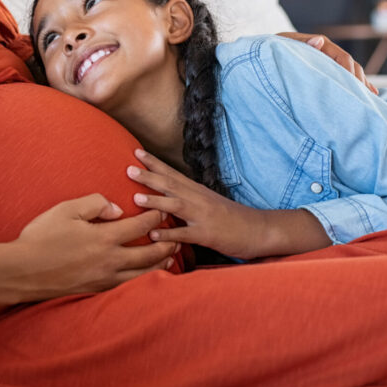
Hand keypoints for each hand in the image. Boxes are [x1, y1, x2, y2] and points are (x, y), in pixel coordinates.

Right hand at [11, 194, 177, 299]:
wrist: (22, 272)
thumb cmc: (42, 237)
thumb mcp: (66, 210)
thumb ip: (94, 203)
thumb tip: (116, 208)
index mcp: (104, 237)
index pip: (140, 226)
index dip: (155, 216)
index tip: (163, 208)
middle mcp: (110, 260)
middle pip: (149, 253)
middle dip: (167, 243)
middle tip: (177, 235)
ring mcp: (105, 278)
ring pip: (143, 273)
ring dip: (160, 263)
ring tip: (170, 257)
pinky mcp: (97, 289)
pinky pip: (128, 285)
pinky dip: (143, 278)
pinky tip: (145, 275)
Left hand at [128, 150, 332, 259]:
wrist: (259, 230)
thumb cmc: (231, 218)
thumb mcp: (208, 204)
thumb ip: (188, 199)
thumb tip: (166, 197)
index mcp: (197, 191)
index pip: (172, 173)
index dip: (154, 163)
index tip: (135, 151)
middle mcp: (198, 199)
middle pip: (171, 184)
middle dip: (149, 175)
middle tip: (127, 168)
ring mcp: (203, 216)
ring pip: (176, 205)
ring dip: (156, 200)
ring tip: (136, 197)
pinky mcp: (208, 234)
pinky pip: (186, 235)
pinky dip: (170, 235)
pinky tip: (154, 235)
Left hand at [278, 31, 377, 94]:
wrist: (265, 51)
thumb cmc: (272, 48)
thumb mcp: (283, 44)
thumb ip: (301, 43)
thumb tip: (319, 41)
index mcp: (320, 44)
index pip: (342, 57)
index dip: (350, 72)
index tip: (355, 87)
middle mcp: (327, 51)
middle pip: (351, 65)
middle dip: (359, 80)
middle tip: (366, 97)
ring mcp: (327, 60)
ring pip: (350, 71)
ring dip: (361, 84)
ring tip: (371, 98)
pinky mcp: (325, 69)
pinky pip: (344, 76)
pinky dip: (356, 85)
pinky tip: (368, 94)